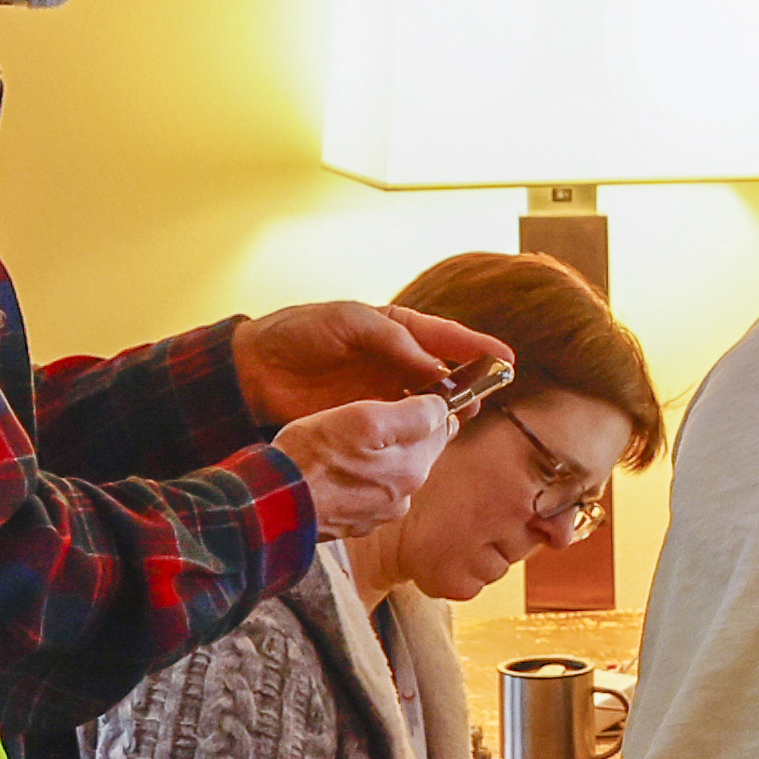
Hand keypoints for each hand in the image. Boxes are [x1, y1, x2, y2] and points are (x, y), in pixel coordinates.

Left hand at [236, 299, 499, 425]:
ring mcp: (381, 392)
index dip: (476, 348)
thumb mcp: (351, 322)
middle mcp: (395, 361)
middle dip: (469, 383)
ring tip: (465, 415)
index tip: (506, 360)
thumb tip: (436, 368)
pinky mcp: (365, 419)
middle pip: (444, 374)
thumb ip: (396, 341)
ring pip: (427, 403)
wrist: (252, 369)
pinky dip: (419, 430)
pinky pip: (401, 426)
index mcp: (394, 329)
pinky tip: (433, 436)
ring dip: (447, 409)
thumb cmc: (298, 332)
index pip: (444, 338)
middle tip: (488, 394)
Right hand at [276, 396, 450, 532]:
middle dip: (402, 432)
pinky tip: (336, 468)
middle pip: (417, 451)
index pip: (442, 427)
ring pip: (391, 471)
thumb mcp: (364, 420)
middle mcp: (404, 496)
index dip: (428, 406)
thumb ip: (412, 415)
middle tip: (370, 415)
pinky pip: (368, 491)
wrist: (272, 506)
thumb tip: (442, 409)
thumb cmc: (312, 458)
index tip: (409, 393)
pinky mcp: (355, 522)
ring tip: (347, 441)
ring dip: (379, 455)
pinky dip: (359, 477)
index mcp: (413, 468)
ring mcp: (379, 513)